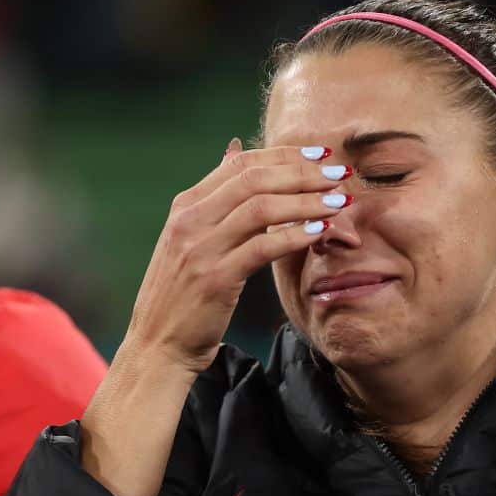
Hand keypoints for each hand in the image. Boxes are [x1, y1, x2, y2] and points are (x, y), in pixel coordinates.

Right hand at [122, 139, 350, 373]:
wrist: (157, 345)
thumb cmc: (183, 293)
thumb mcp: (190, 237)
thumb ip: (215, 197)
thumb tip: (235, 150)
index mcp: (186, 206)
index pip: (240, 164)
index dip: (284, 155)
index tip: (319, 155)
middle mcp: (190, 221)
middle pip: (254, 179)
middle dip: (302, 172)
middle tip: (337, 173)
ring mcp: (200, 249)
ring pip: (261, 208)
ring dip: (307, 201)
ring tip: (338, 201)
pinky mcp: (216, 279)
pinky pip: (263, 247)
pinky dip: (296, 235)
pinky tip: (320, 232)